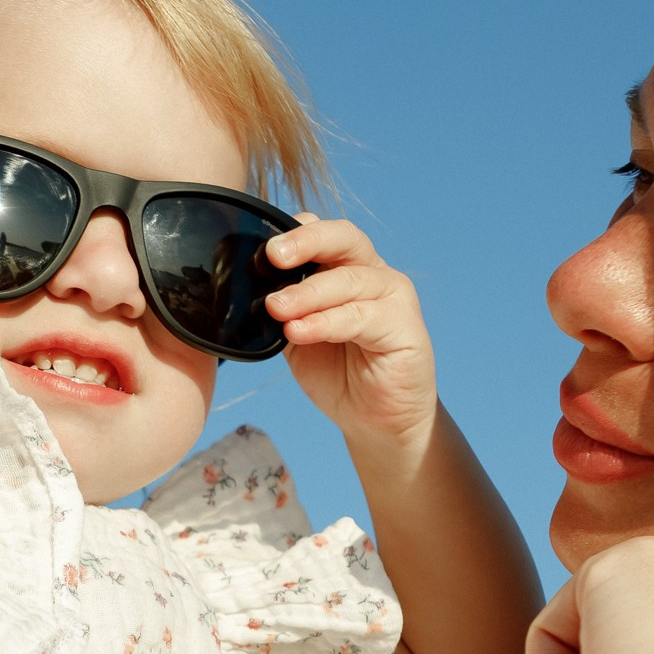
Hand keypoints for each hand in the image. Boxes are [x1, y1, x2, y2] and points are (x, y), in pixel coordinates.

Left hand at [263, 217, 436, 446]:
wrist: (376, 421)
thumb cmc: (339, 374)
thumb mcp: (297, 336)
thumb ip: (281, 310)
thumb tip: (247, 292)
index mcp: (346, 268)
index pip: (322, 233)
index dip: (294, 232)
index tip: (262, 248)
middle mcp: (373, 274)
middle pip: (344, 239)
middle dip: (306, 242)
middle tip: (272, 256)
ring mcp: (393, 297)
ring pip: (349, 280)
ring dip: (308, 293)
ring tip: (276, 307)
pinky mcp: (406, 327)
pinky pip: (361, 317)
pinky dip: (326, 322)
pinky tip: (298, 331)